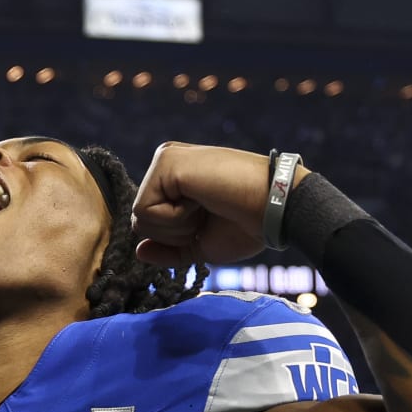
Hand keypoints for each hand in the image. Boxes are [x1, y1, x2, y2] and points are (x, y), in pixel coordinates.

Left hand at [131, 143, 308, 266]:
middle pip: (140, 224)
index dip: (177, 239)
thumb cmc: (246, 226)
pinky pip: (145, 211)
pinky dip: (175, 218)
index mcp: (175, 181)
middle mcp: (167, 165)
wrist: (273, 209)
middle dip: (174, 235)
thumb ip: (169, 249)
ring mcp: (166, 160)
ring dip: (176, 227)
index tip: (209, 223)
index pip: (150, 225)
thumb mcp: (201, 245)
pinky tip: (201, 200)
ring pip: (139, 219)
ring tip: (206, 205)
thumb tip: (139, 251)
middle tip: (208, 214)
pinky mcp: (166, 161)